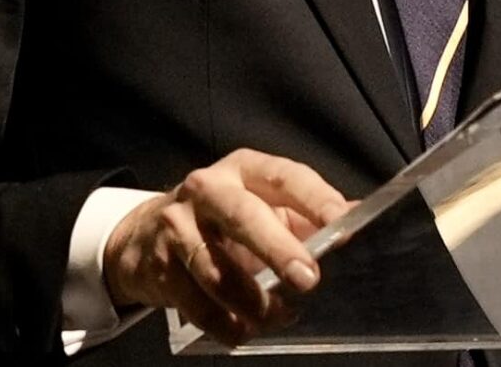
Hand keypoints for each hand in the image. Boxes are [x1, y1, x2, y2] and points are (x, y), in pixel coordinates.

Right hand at [102, 149, 351, 345]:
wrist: (142, 237)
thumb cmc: (220, 221)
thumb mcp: (262, 206)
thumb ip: (305, 214)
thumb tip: (357, 219)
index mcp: (243, 170)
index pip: (284, 176)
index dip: (314, 198)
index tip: (340, 223)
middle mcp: (207, 190)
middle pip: (243, 216)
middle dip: (277, 249)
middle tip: (307, 279)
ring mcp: (177, 226)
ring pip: (216, 268)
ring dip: (252, 301)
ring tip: (277, 316)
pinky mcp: (159, 265)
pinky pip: (195, 302)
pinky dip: (223, 323)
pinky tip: (242, 330)